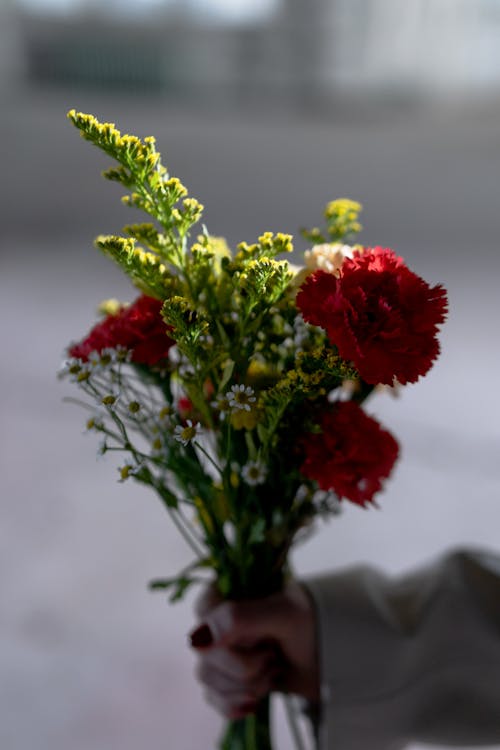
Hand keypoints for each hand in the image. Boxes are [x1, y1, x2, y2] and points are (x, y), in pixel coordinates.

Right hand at [189, 581, 318, 719]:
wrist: (337, 659)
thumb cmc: (315, 625)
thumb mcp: (284, 614)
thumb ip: (240, 618)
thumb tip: (198, 638)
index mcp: (231, 593)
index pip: (203, 610)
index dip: (221, 632)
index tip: (254, 639)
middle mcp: (222, 622)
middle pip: (205, 653)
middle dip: (242, 666)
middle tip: (274, 655)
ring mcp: (224, 652)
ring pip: (208, 679)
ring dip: (245, 685)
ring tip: (274, 671)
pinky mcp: (230, 679)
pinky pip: (214, 699)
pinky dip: (235, 704)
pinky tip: (256, 701)